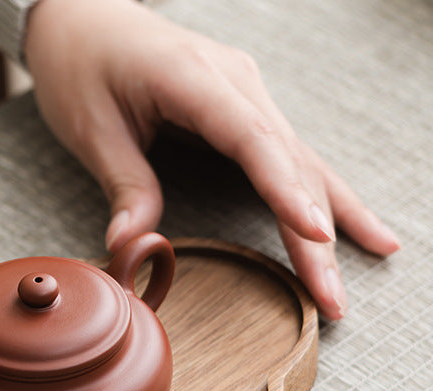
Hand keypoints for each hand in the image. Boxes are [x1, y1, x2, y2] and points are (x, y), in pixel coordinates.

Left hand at [25, 0, 399, 319]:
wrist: (82, 19)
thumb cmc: (82, 67)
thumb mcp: (92, 129)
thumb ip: (123, 185)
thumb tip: (131, 246)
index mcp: (194, 78)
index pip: (252, 140)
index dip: (285, 190)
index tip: (314, 235)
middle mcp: (235, 82)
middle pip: (288, 161)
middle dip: (317, 233)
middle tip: (333, 296)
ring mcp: (245, 94)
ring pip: (301, 160)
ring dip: (333, 215)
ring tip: (376, 256)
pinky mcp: (243, 109)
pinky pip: (288, 156)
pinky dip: (319, 192)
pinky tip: (350, 221)